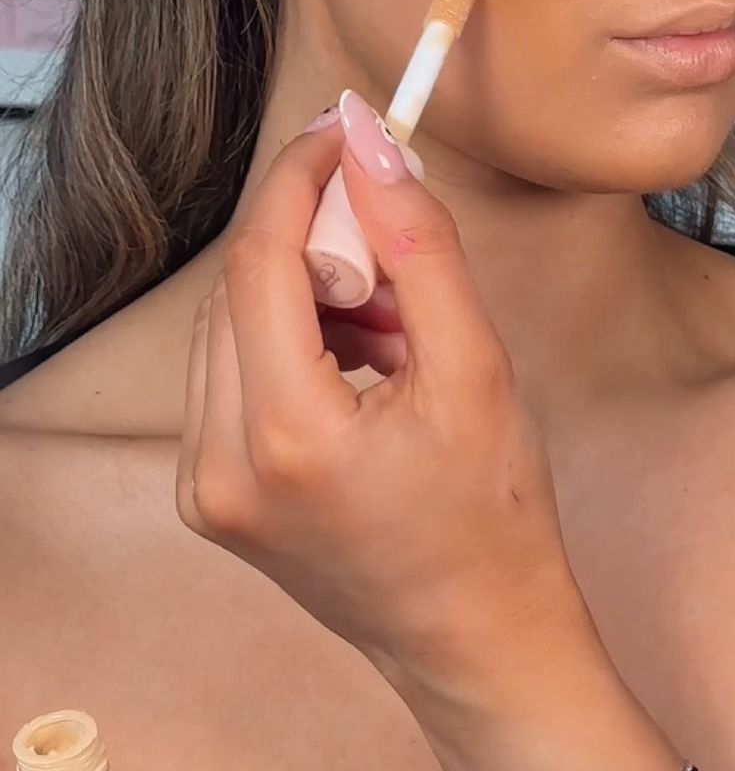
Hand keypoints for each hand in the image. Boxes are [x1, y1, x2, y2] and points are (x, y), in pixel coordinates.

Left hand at [177, 94, 688, 770]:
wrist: (477, 641)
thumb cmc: (494, 514)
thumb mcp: (475, 366)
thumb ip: (419, 245)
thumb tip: (370, 143)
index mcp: (286, 437)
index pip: (260, 259)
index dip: (302, 179)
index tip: (347, 129)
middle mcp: (220, 466)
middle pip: (240, 287)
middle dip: (317, 240)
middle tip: (398, 244)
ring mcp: (204, 488)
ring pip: (229, 324)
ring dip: (306, 289)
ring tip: (395, 321)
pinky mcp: (209, 495)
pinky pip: (230, 372)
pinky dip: (291, 338)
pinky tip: (363, 358)